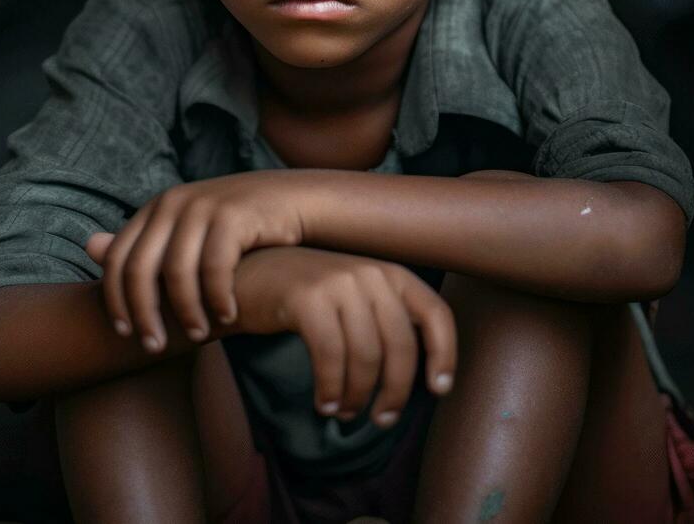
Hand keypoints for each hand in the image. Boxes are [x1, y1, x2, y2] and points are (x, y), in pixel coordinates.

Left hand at [84, 171, 306, 351]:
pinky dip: (217, 298)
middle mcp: (173, 202)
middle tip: (155, 346)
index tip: (124, 334)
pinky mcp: (232, 215)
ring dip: (184, 312)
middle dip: (144, 313)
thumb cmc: (238, 226)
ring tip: (198, 337)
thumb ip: (143, 242)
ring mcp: (202, 206)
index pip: (118, 259)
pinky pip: (214, 267)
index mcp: (155, 207)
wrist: (296, 200)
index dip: (115, 300)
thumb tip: (88, 247)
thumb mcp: (185, 230)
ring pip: (176, 272)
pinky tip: (228, 317)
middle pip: (139, 268)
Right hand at [233, 246, 456, 427]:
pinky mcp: (307, 297)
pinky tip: (325, 403)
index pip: (435, 313)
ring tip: (345, 413)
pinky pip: (331, 355)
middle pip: (400, 346)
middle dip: (395, 392)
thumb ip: (384, 322)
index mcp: (389, 274)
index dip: (444, 354)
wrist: (248, 277)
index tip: (438, 389)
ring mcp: (338, 282)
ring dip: (358, 396)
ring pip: (366, 356)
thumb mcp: (354, 298)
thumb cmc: (307, 298)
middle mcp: (369, 272)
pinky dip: (331, 388)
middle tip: (381, 420)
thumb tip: (415, 377)